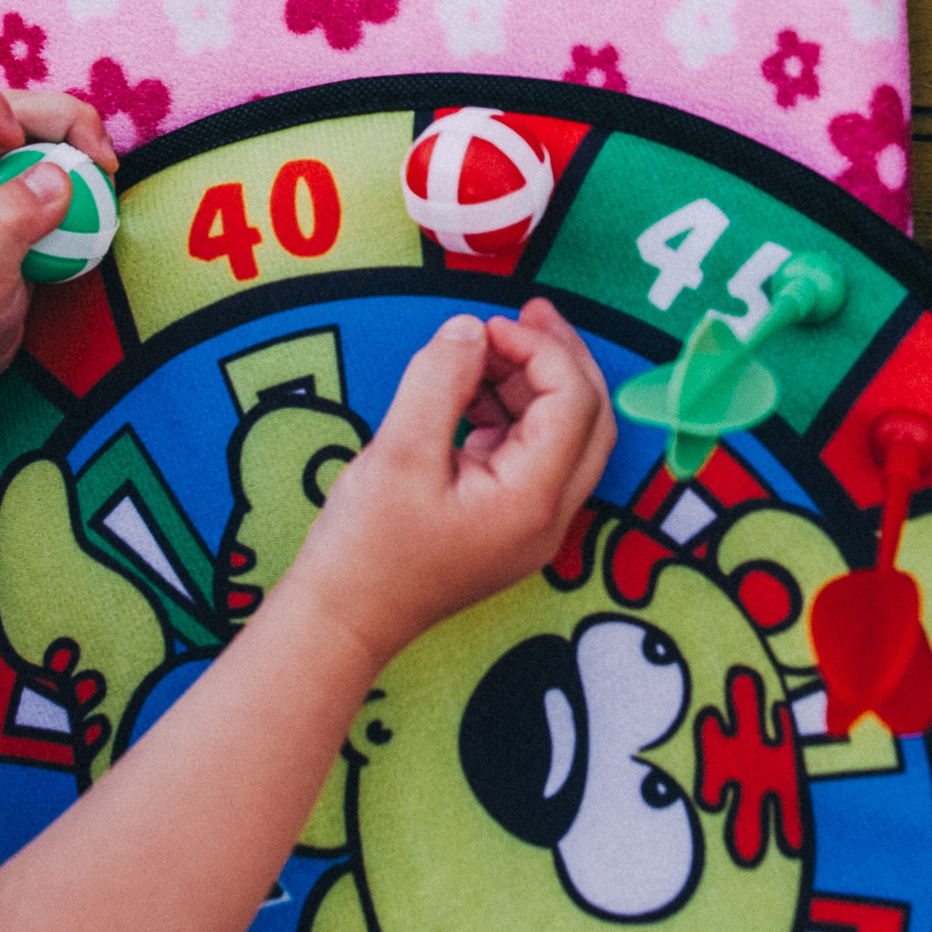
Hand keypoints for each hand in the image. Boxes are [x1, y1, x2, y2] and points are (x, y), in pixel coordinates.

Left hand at [0, 77, 117, 412]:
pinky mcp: (13, 197)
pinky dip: (84, 172)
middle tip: (104, 165)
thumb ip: (7, 231)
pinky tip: (101, 203)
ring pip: (36, 129)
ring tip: (107, 182)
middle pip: (7, 104)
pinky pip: (53, 163)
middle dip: (61, 119)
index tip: (18, 143)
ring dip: (78, 142)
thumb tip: (59, 176)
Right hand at [283, 299, 616, 666]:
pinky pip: (529, 453)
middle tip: (525, 311)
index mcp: (533, 500)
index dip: (541, 350)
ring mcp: (530, 522)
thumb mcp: (398, 451)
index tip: (488, 327)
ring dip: (531, 383)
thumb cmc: (367, 548)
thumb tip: (470, 330)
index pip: (574, 403)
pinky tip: (468, 390)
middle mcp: (548, 516)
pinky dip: (509, 412)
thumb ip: (440, 380)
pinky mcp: (506, 521)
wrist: (342, 620)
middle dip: (560, 357)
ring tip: (481, 348)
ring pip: (561, 433)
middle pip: (589, 417)